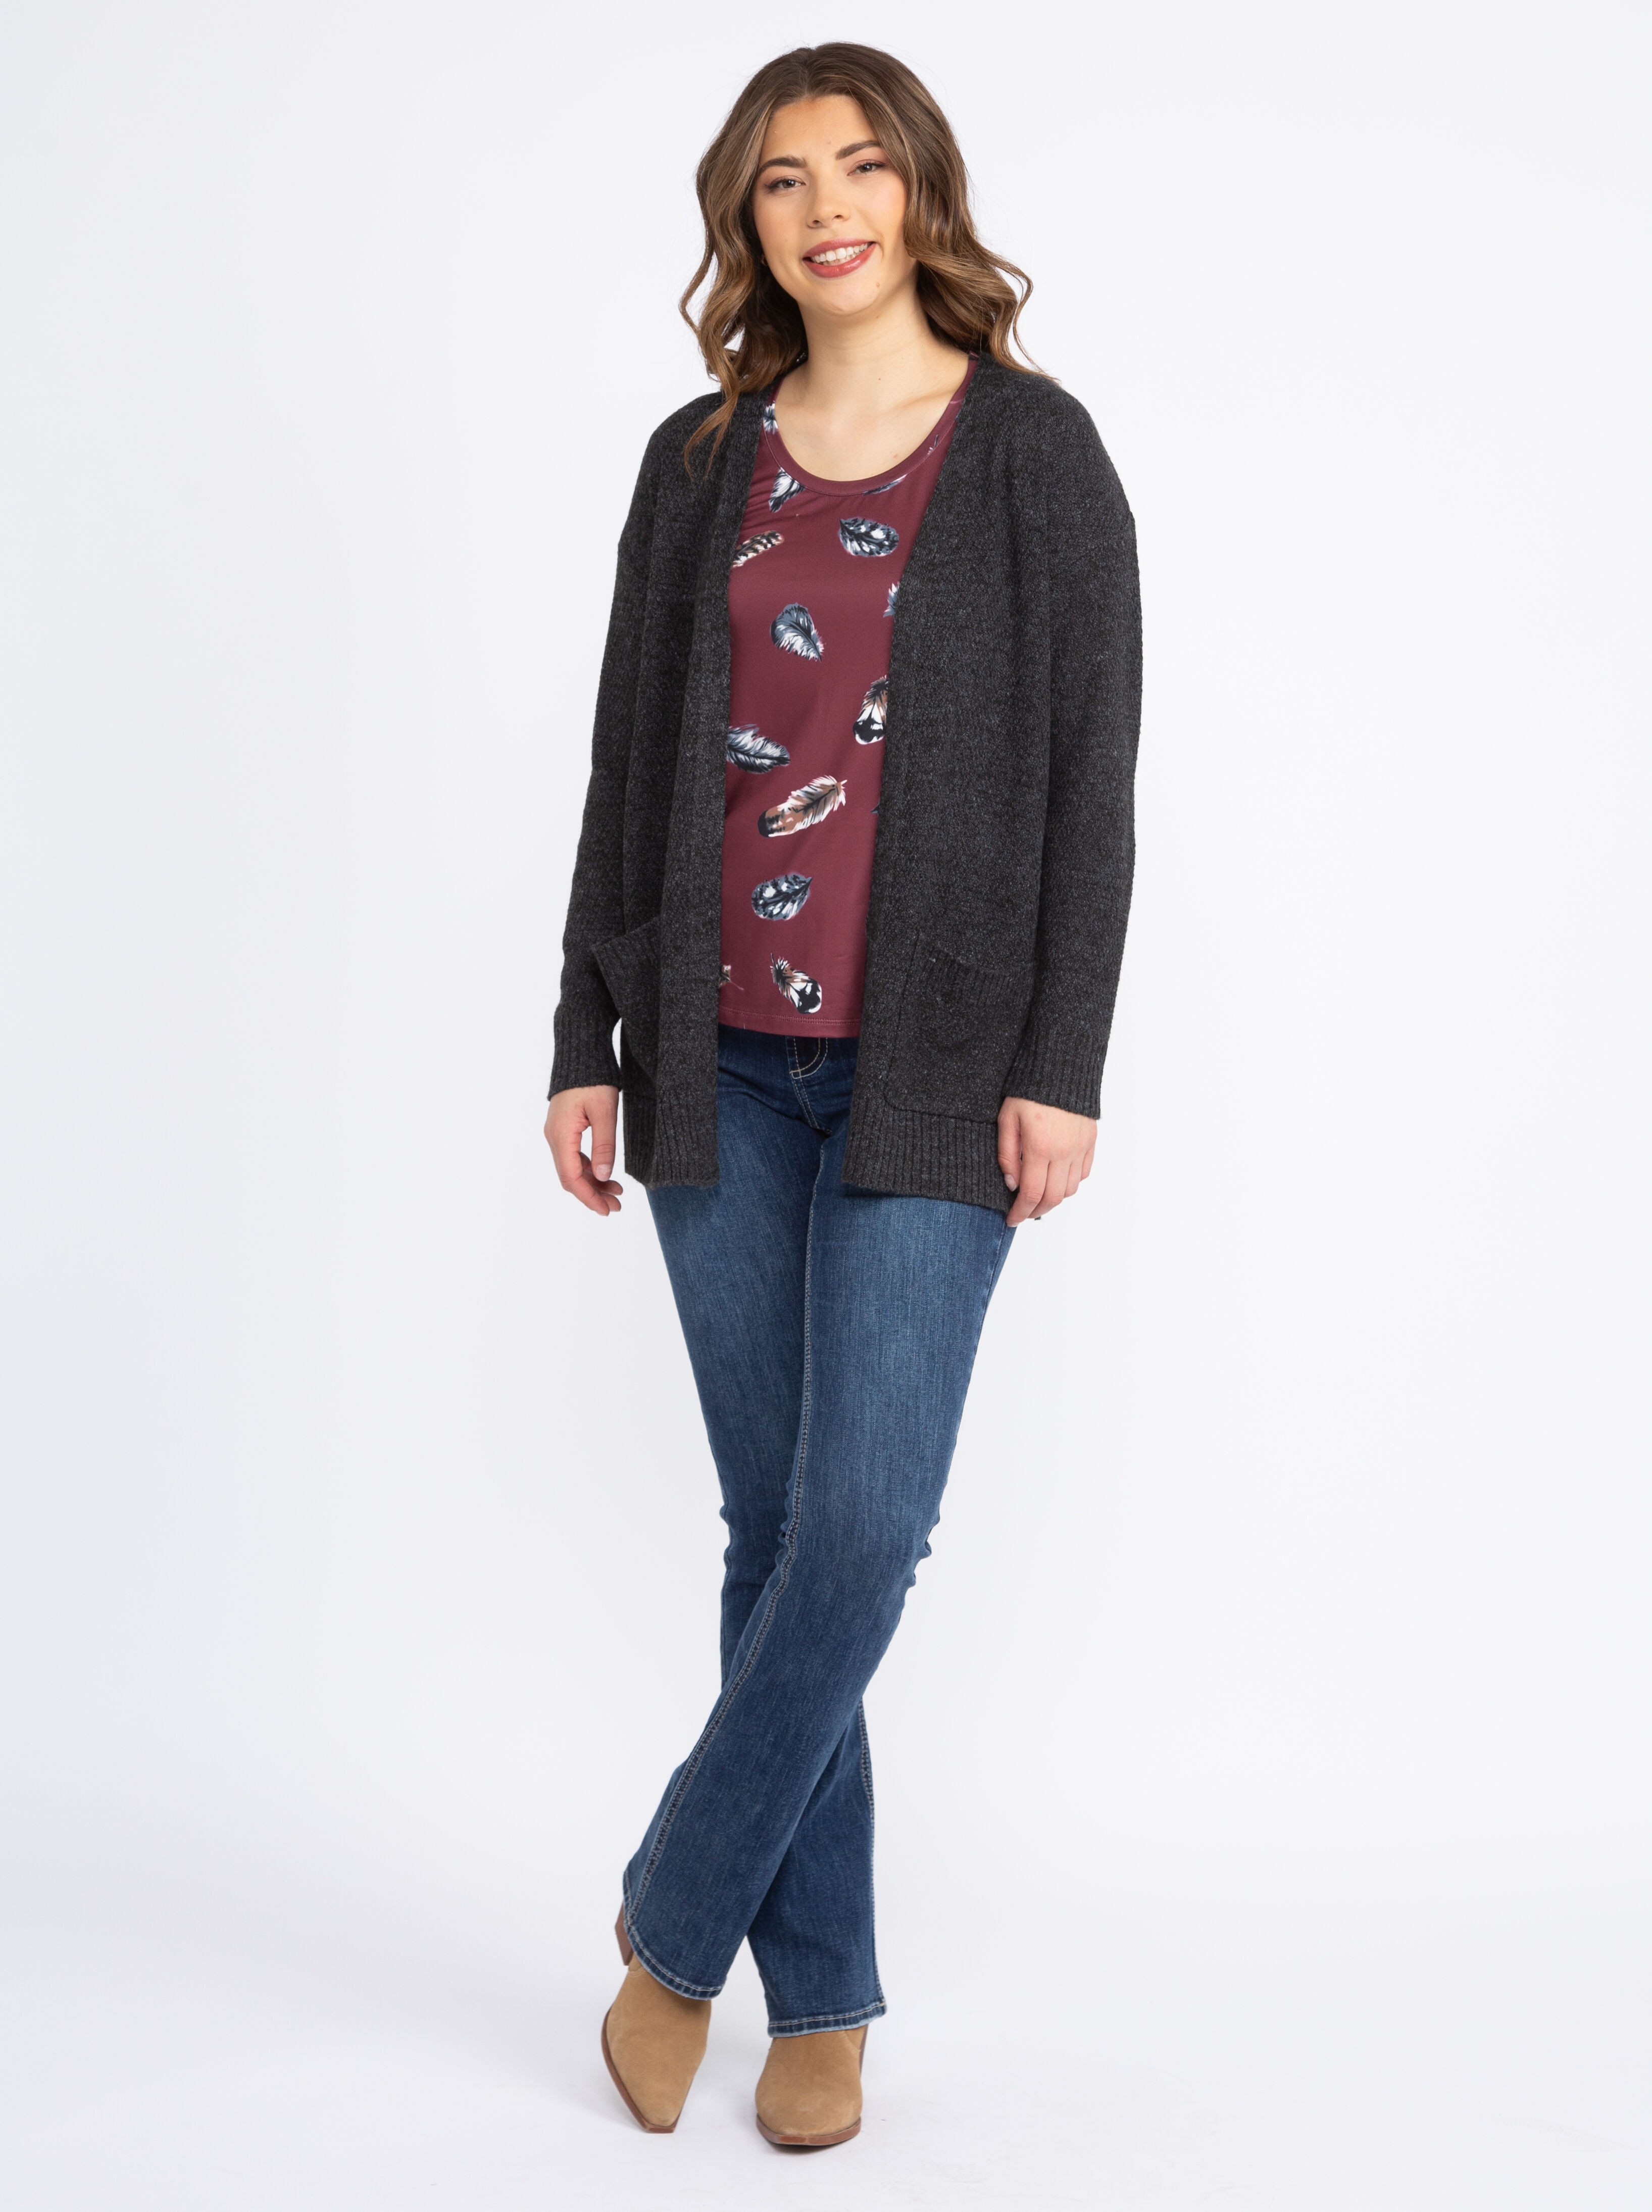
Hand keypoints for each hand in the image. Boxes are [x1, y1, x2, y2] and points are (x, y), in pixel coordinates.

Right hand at [545, 1085, 623, 1215]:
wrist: (581, 1055)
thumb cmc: (594, 1080)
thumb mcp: (605, 1112)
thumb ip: (604, 1146)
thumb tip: (603, 1177)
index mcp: (561, 1135)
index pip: (571, 1178)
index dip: (589, 1197)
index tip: (607, 1210)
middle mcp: (554, 1137)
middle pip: (570, 1177)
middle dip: (593, 1194)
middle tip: (617, 1206)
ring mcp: (558, 1134)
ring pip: (573, 1168)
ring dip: (593, 1183)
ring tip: (617, 1192)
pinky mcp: (564, 1129)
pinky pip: (574, 1157)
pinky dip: (590, 1169)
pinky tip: (605, 1175)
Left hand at [997, 1096, 1096, 1225]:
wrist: (1060, 1067)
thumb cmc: (1028, 1090)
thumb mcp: (1007, 1120)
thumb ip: (1007, 1154)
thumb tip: (1011, 1185)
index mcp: (1040, 1147)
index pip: (1031, 1194)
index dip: (1020, 1212)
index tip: (1011, 1219)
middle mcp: (1064, 1152)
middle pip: (1053, 1198)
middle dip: (1036, 1211)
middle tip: (1023, 1213)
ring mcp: (1080, 1148)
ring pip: (1070, 1189)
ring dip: (1054, 1199)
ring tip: (1038, 1196)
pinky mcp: (1090, 1141)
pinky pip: (1083, 1173)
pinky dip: (1070, 1183)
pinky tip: (1056, 1178)